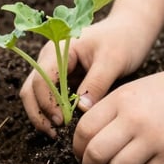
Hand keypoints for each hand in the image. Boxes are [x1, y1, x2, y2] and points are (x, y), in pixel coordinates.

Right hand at [20, 15, 153, 135]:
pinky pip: (51, 97)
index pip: (41, 79)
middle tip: (55, 133)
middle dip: (38, 112)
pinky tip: (66, 125)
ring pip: (36, 94)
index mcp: (58, 49)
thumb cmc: (123, 40)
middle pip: (31, 88)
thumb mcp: (113, 60)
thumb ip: (96, 83)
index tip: (62, 122)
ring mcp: (56, 68)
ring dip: (42, 114)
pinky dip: (53, 111)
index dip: (47, 103)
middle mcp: (51, 58)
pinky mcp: (64, 78)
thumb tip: (80, 110)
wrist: (131, 29)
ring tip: (57, 133)